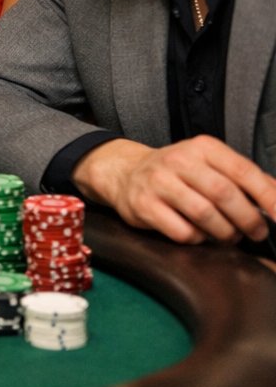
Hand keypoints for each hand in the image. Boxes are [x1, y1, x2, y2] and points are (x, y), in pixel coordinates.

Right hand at [74, 135, 275, 244]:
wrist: (126, 172)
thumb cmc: (178, 172)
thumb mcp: (210, 163)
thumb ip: (243, 178)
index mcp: (203, 147)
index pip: (243, 171)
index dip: (268, 196)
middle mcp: (178, 160)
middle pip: (224, 194)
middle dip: (248, 220)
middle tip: (256, 233)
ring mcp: (158, 182)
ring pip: (204, 215)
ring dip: (224, 233)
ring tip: (229, 236)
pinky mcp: (143, 205)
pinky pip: (182, 231)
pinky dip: (197, 239)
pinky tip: (198, 234)